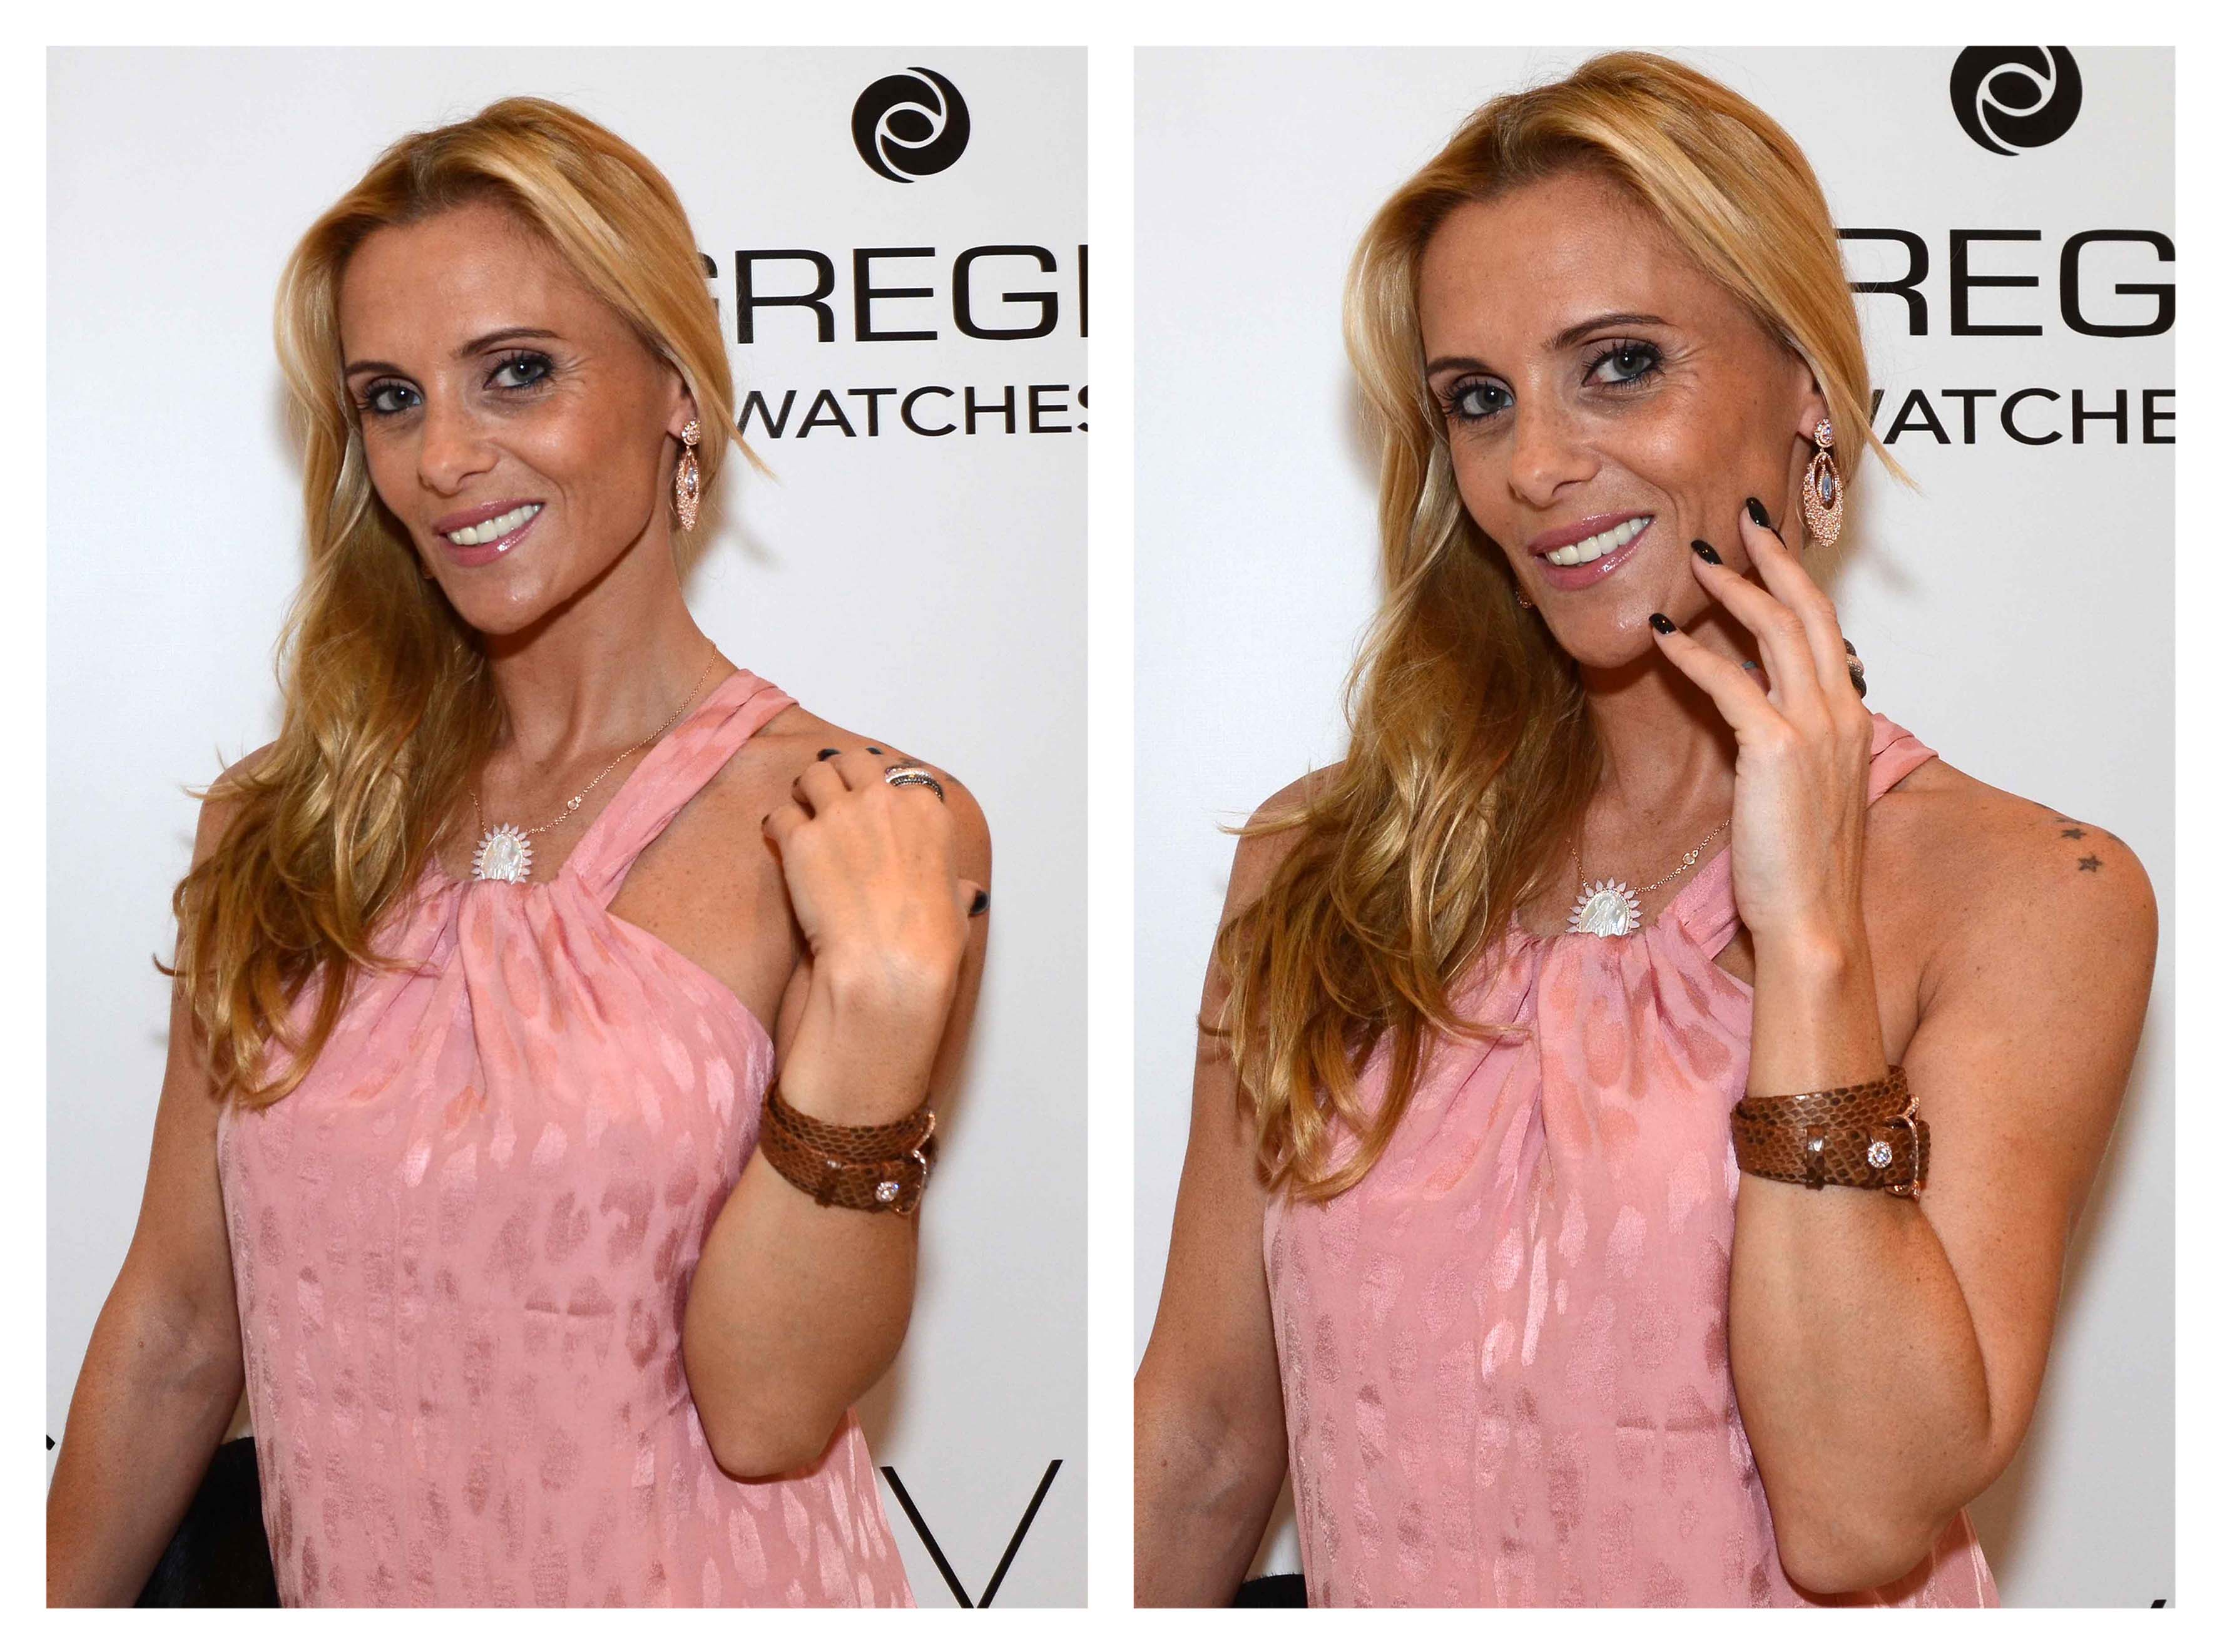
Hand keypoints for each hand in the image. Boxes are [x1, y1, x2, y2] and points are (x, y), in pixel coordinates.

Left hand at [762, 749, 982, 1030]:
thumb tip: (965, 891)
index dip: (881, 787)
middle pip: (854, 762)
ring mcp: (840, 816)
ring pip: (814, 774)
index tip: (871, 801)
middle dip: (840, 773)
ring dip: (806, 788)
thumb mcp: (956, 904)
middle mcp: (884, 801)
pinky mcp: (801, 840)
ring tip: (801, 806)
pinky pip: (780, 815)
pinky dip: (777, 825)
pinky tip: (777, 837)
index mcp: (926, 810)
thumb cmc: (929, 940)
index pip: (900, 776)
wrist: (887, 963)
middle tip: (828, 791)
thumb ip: (955, 885)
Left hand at [1647, 498, 1874, 949]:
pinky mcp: (1775, 750)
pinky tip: (1657, 635)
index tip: (1766, 549)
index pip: (1824, 631)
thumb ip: (1792, 744)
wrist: (1815, 923)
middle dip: (1773, 558)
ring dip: (1731, 588)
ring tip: (1694, 559)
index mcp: (1852, 719)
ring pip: (1774, 632)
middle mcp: (1841, 712)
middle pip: (1808, 611)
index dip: (1794, 583)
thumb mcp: (1804, 792)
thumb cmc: (1803, 868)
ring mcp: (1814, 728)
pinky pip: (1730, 682)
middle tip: (1741, 517)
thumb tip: (1761, 712)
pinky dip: (1691, 653)